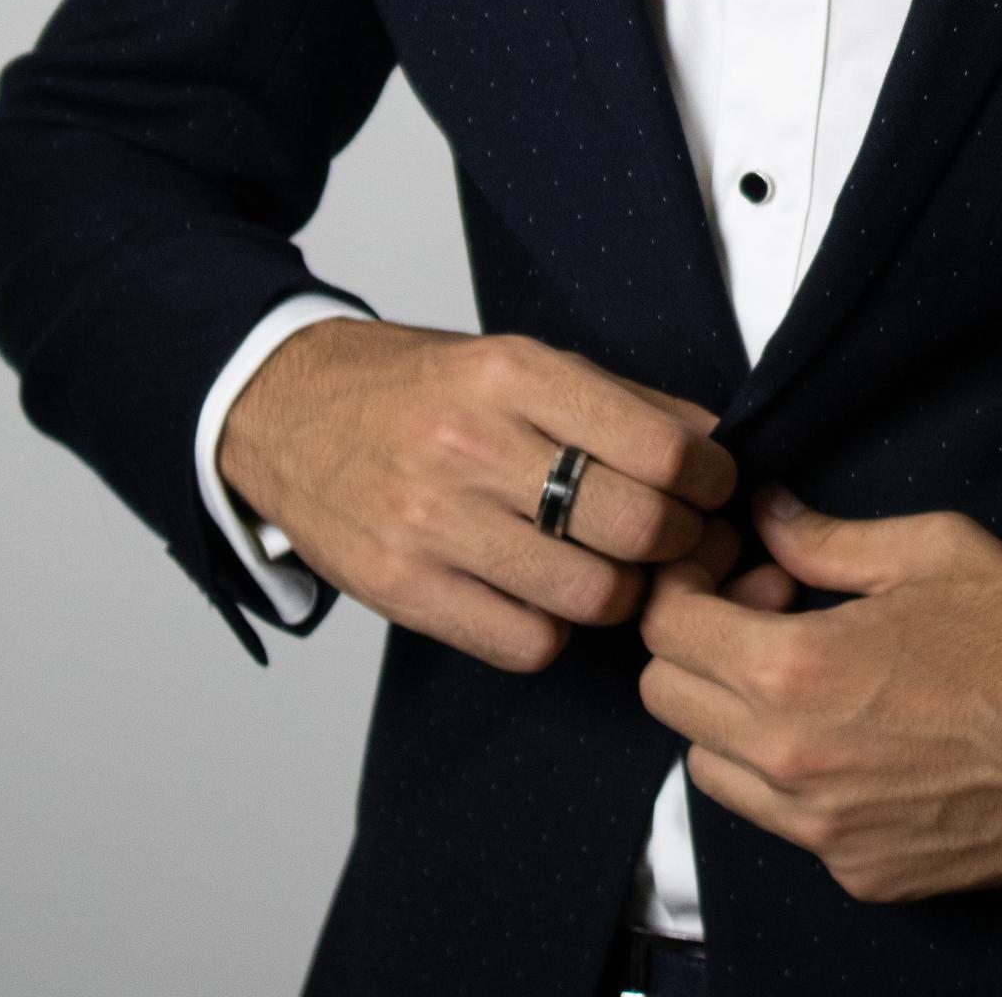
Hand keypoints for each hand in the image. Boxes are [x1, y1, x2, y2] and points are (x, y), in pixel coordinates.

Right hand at [217, 317, 738, 672]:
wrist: (286, 413)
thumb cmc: (417, 388)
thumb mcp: (517, 360)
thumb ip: (620, 401)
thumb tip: (714, 444)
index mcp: (512, 374)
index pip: (658, 447)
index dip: (710, 478)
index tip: (715, 485)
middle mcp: (474, 447)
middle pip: (636, 527)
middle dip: (685, 542)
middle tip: (686, 538)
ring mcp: (433, 524)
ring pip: (592, 596)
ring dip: (628, 594)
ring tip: (622, 570)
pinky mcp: (403, 590)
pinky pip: (527, 642)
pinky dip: (558, 630)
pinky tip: (550, 594)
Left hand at [637, 488, 1001, 902]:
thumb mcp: (928, 550)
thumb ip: (826, 537)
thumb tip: (766, 513)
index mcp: (796, 670)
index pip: (667, 629)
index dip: (691, 585)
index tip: (738, 570)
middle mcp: (789, 760)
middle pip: (668, 699)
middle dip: (699, 645)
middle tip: (773, 616)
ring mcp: (819, 829)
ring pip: (708, 768)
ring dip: (732, 716)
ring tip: (809, 680)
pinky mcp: (854, 871)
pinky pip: (778, 821)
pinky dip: (790, 777)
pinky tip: (856, 738)